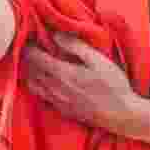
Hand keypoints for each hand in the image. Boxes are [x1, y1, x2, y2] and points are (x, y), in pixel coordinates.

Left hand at [24, 35, 144, 135]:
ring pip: (33, 85)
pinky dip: (38, 87)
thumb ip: (76, 47)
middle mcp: (55, 88)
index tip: (30, 39)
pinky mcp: (62, 110)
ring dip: (30, 73)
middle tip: (32, 49)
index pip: (35, 57)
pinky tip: (46, 82)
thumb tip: (56, 35)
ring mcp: (57, 101)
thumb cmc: (114, 85)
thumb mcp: (99, 61)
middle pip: (31, 71)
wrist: (121, 114)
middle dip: (28, 59)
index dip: (30, 47)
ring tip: (36, 65)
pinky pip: (41, 97)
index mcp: (63, 73)